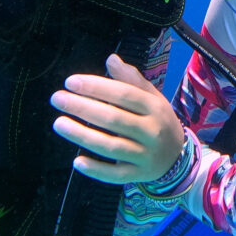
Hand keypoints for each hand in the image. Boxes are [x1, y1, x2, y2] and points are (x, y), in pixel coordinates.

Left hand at [50, 54, 183, 183]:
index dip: (97, 87)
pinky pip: (115, 175)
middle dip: (83, 107)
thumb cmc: (158, 121)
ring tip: (59, 124)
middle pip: (114, 119)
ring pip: (111, 146)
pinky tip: (77, 161)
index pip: (124, 94)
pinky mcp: (138, 175)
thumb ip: (131, 79)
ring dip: (83, 135)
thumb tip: (111, 59)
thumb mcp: (152, 97)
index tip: (71, 82)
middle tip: (57, 99)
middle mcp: (152, 131)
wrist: (178, 157)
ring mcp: (145, 155)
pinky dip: (96, 169)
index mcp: (154, 107)